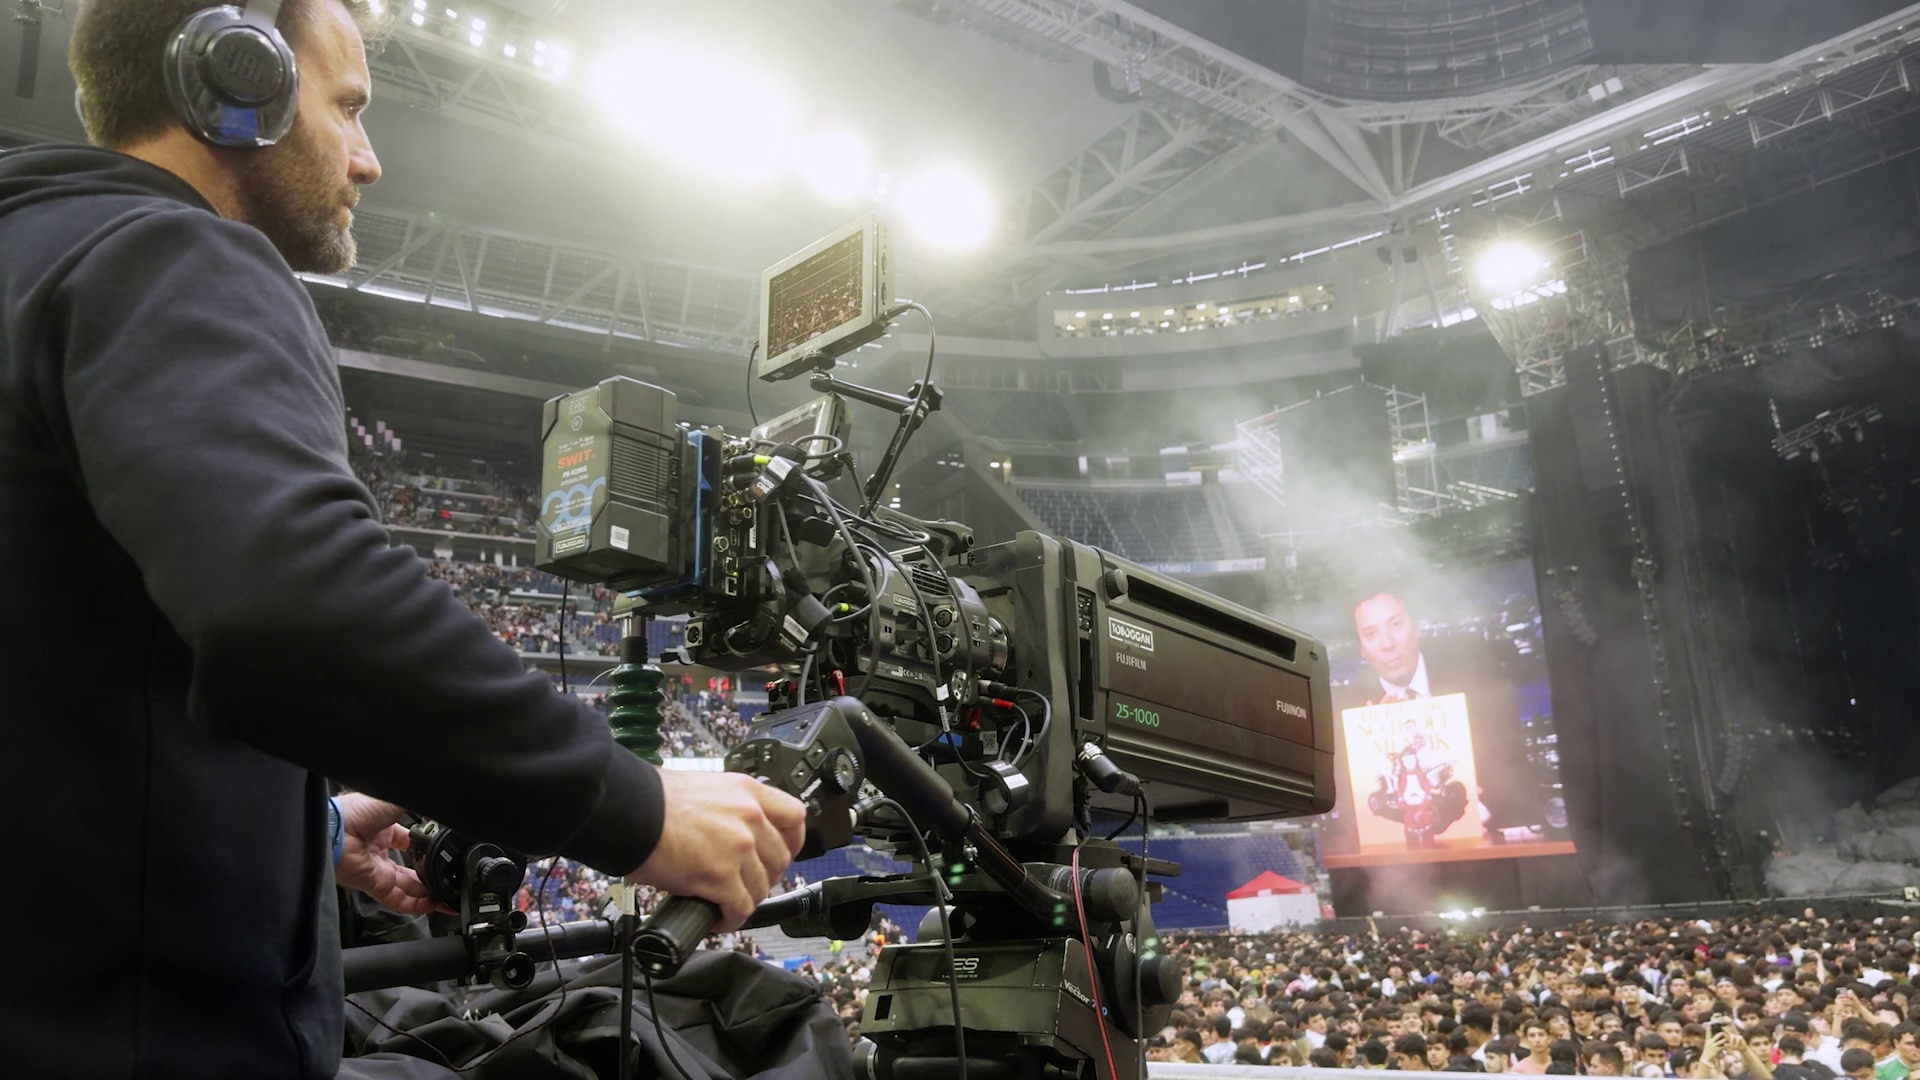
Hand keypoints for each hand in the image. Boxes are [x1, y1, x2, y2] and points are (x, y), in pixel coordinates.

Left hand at [333, 793, 440, 916]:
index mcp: (385, 830)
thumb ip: (418, 805)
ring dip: (428, 893)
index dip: (427, 847)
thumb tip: (440, 805)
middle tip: (449, 878)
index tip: (444, 850)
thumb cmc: (358, 811)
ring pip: (408, 887)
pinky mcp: (375, 885)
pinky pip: (398, 899)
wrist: (335, 830)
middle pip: (411, 868)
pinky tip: (433, 904)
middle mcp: (381, 851)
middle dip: (430, 874)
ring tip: (448, 896)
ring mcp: (378, 870)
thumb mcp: (395, 801)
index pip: (410, 842)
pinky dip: (416, 905)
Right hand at [627, 769, 806, 930]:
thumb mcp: (705, 789)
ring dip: (745, 900)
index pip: (794, 816)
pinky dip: (731, 919)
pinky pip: (740, 907)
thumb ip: (727, 809)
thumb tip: (729, 835)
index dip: (791, 841)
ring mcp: (740, 846)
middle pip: (780, 858)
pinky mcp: (722, 875)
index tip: (782, 852)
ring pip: (761, 887)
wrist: (629, 810)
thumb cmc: (653, 799)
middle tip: (746, 883)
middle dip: (765, 877)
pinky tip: (717, 919)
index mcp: (748, 791)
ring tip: (726, 904)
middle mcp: (750, 816)